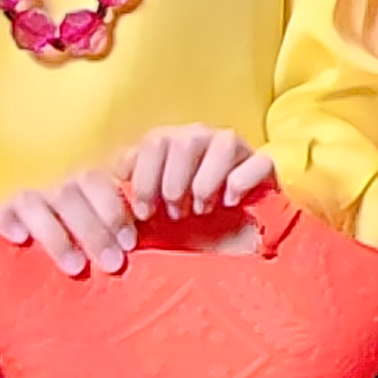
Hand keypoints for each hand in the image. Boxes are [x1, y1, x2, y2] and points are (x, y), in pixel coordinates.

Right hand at [0, 161, 144, 276]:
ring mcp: (9, 207)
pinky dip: (1, 218)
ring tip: (74, 266)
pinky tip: (19, 238)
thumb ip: (116, 257)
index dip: (114, 207)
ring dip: (55, 231)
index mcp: (75, 201)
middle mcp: (44, 198)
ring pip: (31, 199)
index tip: (130, 243)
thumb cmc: (59, 289)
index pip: (97, 182)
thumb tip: (168, 270)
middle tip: (111, 264)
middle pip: (68, 191)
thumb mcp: (91, 272)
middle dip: (93, 226)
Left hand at [115, 124, 277, 250]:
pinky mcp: (266, 165)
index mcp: (171, 145)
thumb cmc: (187, 223)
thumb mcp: (155, 211)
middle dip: (173, 183)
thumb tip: (111, 182)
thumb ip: (133, 195)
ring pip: (221, 144)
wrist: (238, 238)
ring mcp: (237, 149)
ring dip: (205, 183)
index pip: (152, 142)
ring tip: (201, 209)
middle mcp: (203, 139)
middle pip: (183, 140)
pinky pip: (258, 162)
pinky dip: (240, 183)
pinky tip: (230, 203)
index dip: (145, 178)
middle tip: (174, 214)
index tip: (144, 212)